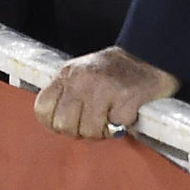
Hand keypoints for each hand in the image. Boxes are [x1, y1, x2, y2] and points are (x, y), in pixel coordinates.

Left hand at [34, 46, 179, 140]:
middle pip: (64, 125)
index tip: (67, 124)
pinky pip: (114, 128)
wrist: (146, 57)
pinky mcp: (126, 98)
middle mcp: (82, 79)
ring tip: (108, 119)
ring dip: (101, 132)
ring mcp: (103, 87)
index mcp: (67, 74)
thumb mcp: (79, 74)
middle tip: (92, 124)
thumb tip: (54, 124)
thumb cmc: (111, 71)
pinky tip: (123, 113)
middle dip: (78, 131)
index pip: (42, 108)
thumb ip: (65, 95)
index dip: (53, 123)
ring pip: (89, 131)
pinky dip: (120, 127)